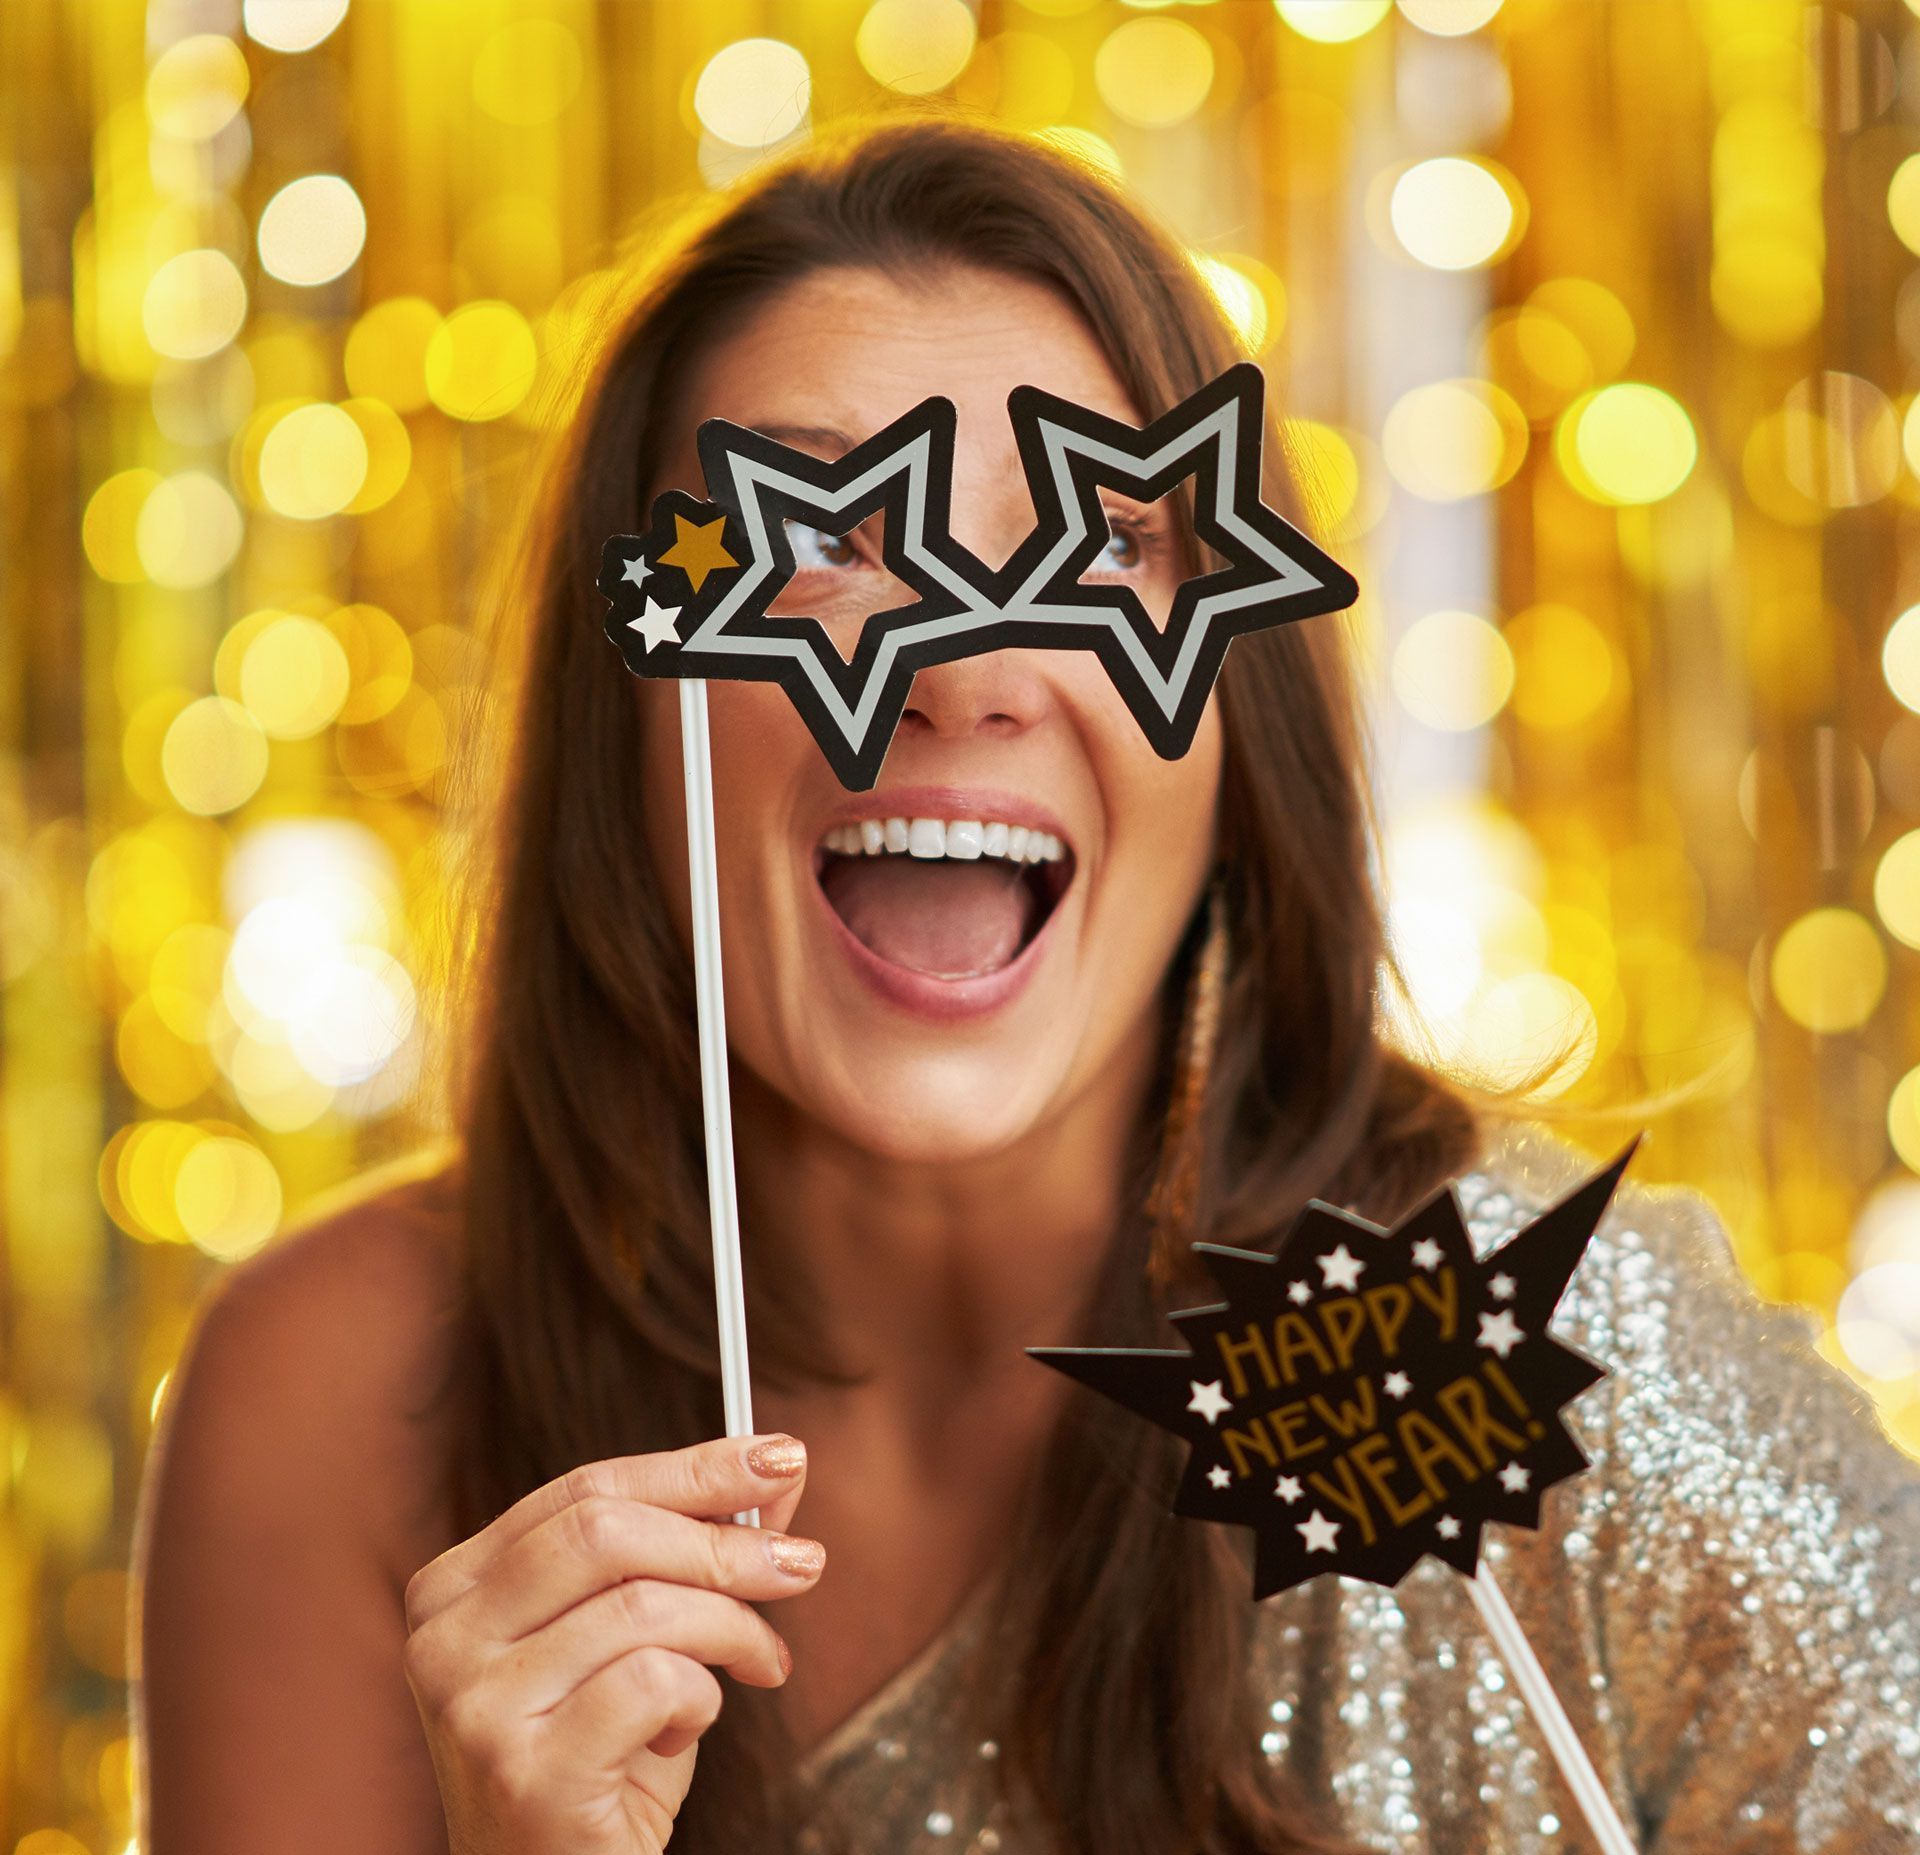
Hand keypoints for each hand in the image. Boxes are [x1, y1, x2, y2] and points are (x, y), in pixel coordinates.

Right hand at [402, 1433, 820, 1853]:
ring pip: (642, 1607)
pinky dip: (700, 1698)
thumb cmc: (603, 1764)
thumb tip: (774, 1474)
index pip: (585, 1490)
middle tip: (803, 1564)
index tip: (779, 1458)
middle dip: (725, 1541)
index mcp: (456, 1587)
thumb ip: (692, 1552)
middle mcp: (445, 1638)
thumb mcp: (642, 1639)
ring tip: (763, 1662)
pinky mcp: (523, 1774)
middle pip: (608, 1532)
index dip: (693, 1469)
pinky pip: (651, 1684)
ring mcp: (475, 1707)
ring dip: (732, 1628)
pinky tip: (689, 1726)